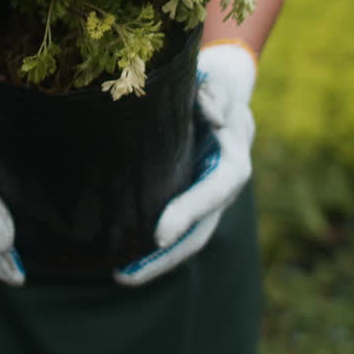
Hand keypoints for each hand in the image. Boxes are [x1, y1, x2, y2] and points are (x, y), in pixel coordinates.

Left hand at [114, 41, 256, 286]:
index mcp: (233, 156)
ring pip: (189, 236)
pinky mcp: (191, 195)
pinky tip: (124, 259)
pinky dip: (155, 247)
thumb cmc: (215, 79)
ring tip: (120, 275)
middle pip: (201, 229)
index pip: (214, 190)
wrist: (223, 84)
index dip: (190, 212)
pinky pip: (177, 228)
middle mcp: (223, 184)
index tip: (160, 234)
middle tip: (126, 274)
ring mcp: (209, 195)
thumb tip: (213, 116)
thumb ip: (216, 92)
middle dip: (166, 255)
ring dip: (157, 260)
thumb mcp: (218, 78)